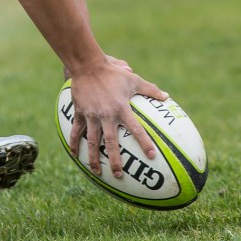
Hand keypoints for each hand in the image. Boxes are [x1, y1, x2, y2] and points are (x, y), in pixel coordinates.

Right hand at [68, 61, 167, 178]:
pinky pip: (76, 130)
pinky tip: (74, 154)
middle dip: (114, 160)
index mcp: (121, 108)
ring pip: (92, 141)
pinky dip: (74, 142)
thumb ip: (150, 89)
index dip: (144, 142)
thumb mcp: (133, 79)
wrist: (87, 65)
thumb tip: (167, 96)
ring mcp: (91, 115)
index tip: (152, 156)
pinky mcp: (80, 112)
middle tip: (118, 175)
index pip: (136, 129)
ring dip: (93, 158)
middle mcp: (106, 115)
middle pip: (111, 142)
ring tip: (96, 172)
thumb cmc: (112, 72)